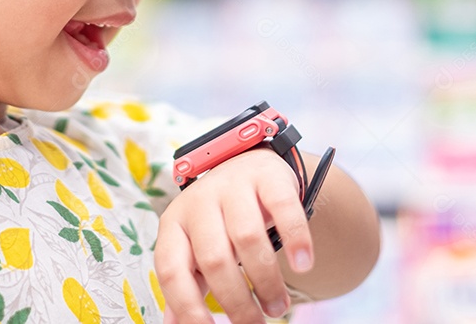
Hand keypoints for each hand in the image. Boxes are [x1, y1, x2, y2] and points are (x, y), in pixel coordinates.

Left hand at [154, 147, 313, 322]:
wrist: (246, 168)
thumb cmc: (218, 220)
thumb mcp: (195, 247)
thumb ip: (187, 284)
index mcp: (174, 224)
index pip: (171, 269)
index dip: (188, 307)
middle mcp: (199, 201)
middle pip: (214, 259)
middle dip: (237, 302)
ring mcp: (233, 185)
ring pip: (248, 238)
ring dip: (266, 281)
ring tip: (277, 306)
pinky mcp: (267, 176)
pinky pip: (284, 208)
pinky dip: (296, 240)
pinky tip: (303, 265)